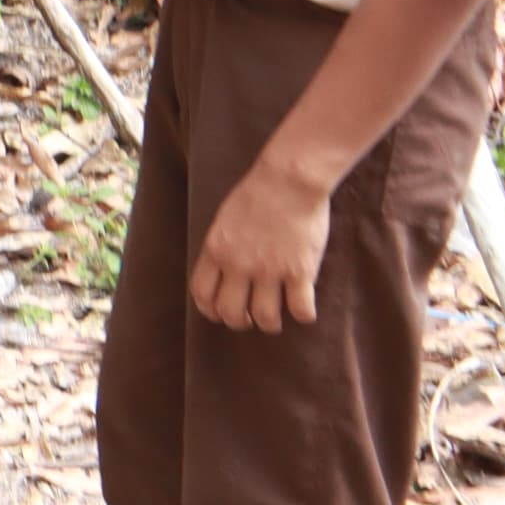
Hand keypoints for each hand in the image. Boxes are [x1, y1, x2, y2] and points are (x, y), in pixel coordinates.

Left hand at [192, 153, 333, 330]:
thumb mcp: (224, 220)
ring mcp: (270, 270)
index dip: (209, 310)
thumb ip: (222, 248)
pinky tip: (303, 309)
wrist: (288, 180)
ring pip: (265, 318)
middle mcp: (238, 265)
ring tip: (275, 319)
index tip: (219, 313)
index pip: (201, 293)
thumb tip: (222, 272)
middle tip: (249, 318)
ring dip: (269, 324)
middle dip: (238, 322)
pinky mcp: (300, 271)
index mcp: (216, 250)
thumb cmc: (257, 194)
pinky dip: (303, 316)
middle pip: (230, 312)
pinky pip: (300, 309)